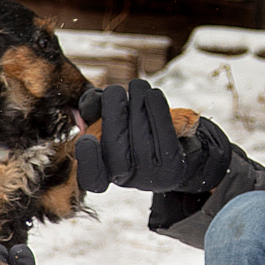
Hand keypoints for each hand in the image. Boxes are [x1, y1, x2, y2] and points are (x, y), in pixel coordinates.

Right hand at [75, 79, 231, 193]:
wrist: (178, 140)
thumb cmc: (137, 124)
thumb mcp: (110, 114)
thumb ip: (95, 108)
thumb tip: (93, 102)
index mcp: (104, 171)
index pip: (92, 178)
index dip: (88, 161)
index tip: (87, 139)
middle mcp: (125, 179)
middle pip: (116, 156)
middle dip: (113, 118)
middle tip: (114, 91)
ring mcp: (151, 177)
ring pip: (140, 142)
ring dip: (137, 107)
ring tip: (137, 85)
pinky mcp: (173, 167)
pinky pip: (164, 137)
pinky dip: (158, 112)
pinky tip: (153, 94)